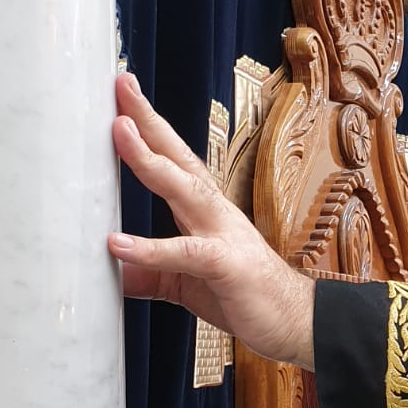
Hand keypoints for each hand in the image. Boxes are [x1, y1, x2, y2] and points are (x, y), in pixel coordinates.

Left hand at [108, 72, 315, 370]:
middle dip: (149, 120)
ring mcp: (222, 234)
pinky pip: (183, 253)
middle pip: (178, 157)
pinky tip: (118, 243)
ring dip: (150, 160)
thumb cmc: (242, 293)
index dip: (148, 127)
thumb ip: (151, 272)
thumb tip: (112, 274)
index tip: (123, 93)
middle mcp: (213, 211)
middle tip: (122, 84)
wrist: (296, 322)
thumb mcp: (185, 282)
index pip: (172, 159)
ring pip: (183, 188)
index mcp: (203, 209)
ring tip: (120, 132)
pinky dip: (150, 248)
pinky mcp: (224, 265)